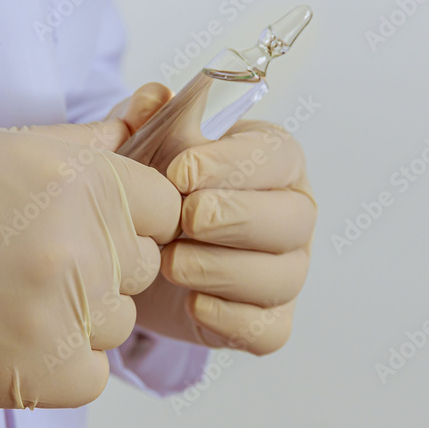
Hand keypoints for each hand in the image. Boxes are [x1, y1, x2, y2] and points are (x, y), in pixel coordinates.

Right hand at [0, 110, 179, 408]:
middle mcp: (83, 242)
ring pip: (115, 323)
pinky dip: (58, 367)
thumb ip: (80, 147)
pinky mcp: (36, 373)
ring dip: (77, 318)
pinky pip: (90, 376)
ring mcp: (62, 310)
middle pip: (140, 268)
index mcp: (83, 177)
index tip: (91, 228)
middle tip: (31, 262)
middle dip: (101, 267)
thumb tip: (131, 129)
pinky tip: (8, 340)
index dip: (129, 220)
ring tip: (9, 300)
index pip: (163, 210)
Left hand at [132, 120, 316, 354]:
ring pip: (281, 277)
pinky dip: (230, 317)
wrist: (134, 253)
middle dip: (235, 218)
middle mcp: (292, 215)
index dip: (232, 164)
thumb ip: (147, 118)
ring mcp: (287, 271)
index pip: (278, 156)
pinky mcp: (269, 321)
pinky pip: (268, 328)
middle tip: (184, 219)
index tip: (180, 171)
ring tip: (170, 261)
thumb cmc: (154, 189)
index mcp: (273, 161)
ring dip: (222, 269)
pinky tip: (191, 301)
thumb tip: (153, 99)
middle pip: (294, 219)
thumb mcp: (144, 145)